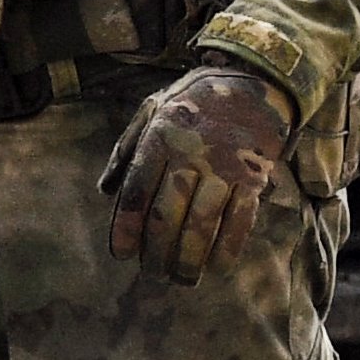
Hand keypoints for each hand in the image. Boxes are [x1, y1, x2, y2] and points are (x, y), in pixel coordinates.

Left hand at [101, 62, 295, 283]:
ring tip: (182, 279)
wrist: (255, 80)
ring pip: (201, 224)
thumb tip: (105, 190)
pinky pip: (240, 221)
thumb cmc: (197, 99)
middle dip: (156, 252)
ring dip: (189, 258)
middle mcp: (190, 154)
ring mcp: (224, 167)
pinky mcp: (254, 177)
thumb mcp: (154, 109)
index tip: (122, 254)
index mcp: (160, 137)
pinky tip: (218, 267)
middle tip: (152, 274)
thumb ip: (126, 148)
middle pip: (166, 215)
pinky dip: (228, 248)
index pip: (137, 192)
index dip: (126, 228)